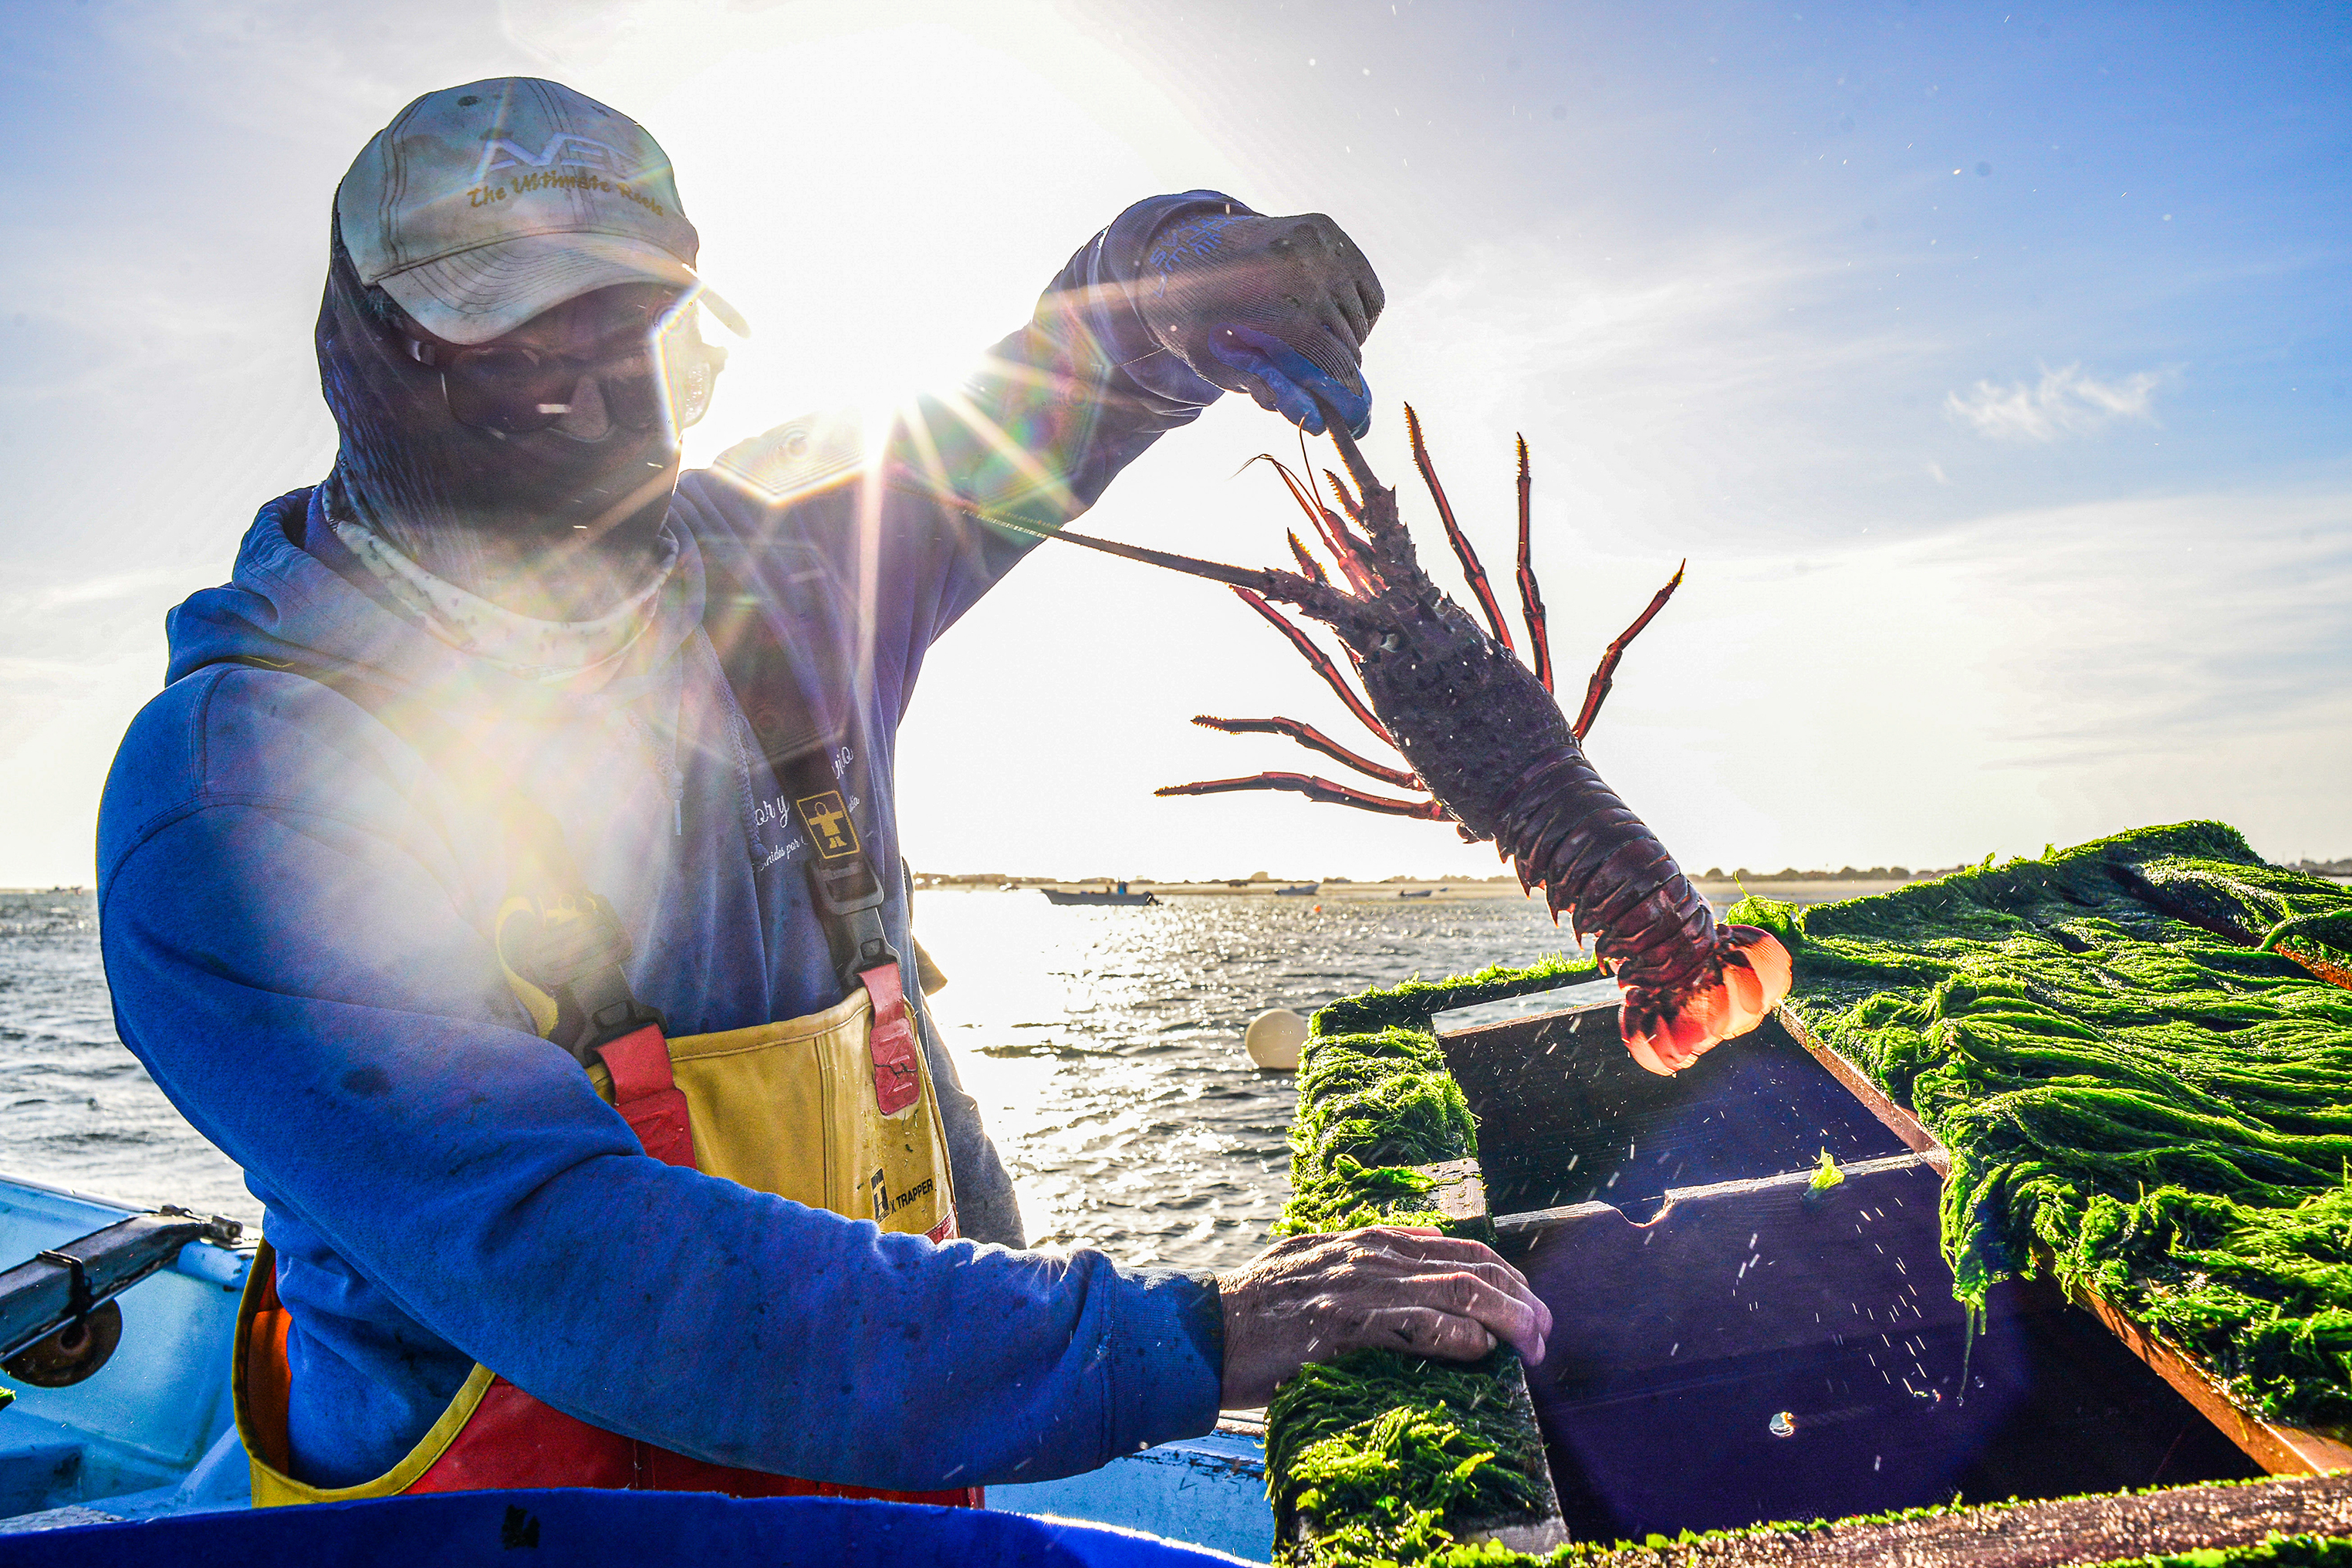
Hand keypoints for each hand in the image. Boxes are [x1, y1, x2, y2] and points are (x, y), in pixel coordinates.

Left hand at [1136, 210, 1383, 437]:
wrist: (1184, 254)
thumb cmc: (1200, 321)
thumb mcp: (1218, 365)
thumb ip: (1268, 390)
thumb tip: (1319, 423)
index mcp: (1268, 298)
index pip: (1329, 356)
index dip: (1338, 387)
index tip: (1344, 407)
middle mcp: (1296, 261)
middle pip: (1348, 338)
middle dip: (1338, 367)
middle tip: (1318, 376)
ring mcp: (1312, 239)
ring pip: (1361, 317)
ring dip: (1348, 341)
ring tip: (1315, 346)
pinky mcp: (1323, 228)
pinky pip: (1367, 291)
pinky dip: (1357, 315)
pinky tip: (1326, 320)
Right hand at [1213, 1226, 1549, 1409]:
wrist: (1200, 1330)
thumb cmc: (1256, 1304)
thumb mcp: (1313, 1258)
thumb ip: (1368, 1249)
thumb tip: (1428, 1242)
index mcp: (1366, 1242)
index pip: (1459, 1248)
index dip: (1505, 1276)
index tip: (1532, 1306)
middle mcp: (1369, 1257)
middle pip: (1469, 1267)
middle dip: (1519, 1300)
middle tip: (1546, 1334)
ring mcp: (1356, 1289)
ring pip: (1454, 1292)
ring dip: (1505, 1319)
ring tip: (1533, 1346)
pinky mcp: (1339, 1326)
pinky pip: (1413, 1327)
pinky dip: (1456, 1337)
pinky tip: (1481, 1352)